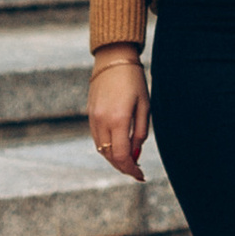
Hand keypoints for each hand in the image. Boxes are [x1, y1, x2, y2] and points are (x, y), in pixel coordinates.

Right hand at [89, 51, 149, 178]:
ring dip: (114, 159)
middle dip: (123, 167)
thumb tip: (135, 154)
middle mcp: (102, 122)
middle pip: (110, 156)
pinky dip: (107, 147)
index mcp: (119, 120)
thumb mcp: (145, 106)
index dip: (131, 170)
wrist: (113, 60)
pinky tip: (118, 147)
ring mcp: (93, 118)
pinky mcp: (90, 114)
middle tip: (137, 172)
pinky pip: (96, 138)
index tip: (141, 176)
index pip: (122, 156)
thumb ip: (140, 132)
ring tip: (129, 161)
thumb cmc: (134, 81)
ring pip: (101, 149)